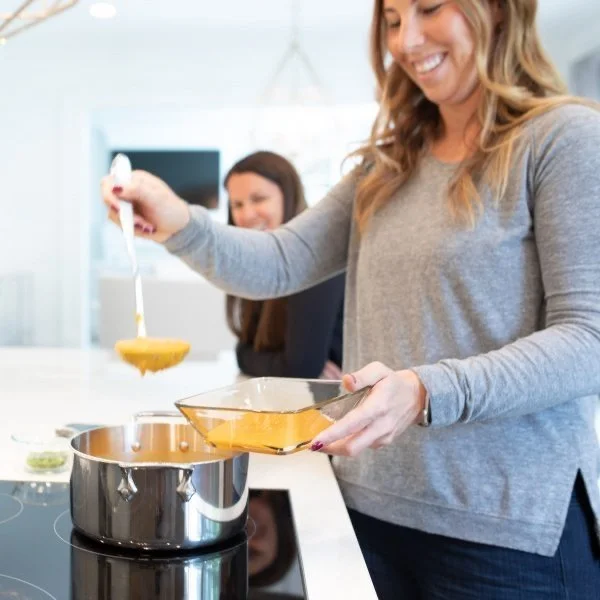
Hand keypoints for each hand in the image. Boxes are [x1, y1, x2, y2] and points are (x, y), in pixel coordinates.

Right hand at [101, 170, 190, 242]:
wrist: (178, 228)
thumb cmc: (172, 210)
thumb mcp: (157, 198)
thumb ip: (137, 190)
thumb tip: (116, 187)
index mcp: (133, 179)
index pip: (109, 182)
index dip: (109, 195)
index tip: (119, 208)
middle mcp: (127, 190)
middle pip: (108, 200)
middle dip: (123, 214)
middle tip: (139, 223)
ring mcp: (126, 205)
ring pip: (113, 215)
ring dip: (131, 223)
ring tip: (148, 226)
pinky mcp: (126, 218)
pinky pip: (120, 225)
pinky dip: (133, 229)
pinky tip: (147, 229)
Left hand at [311, 362, 426, 456]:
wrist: (418, 396)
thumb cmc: (394, 382)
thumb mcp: (379, 370)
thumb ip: (362, 375)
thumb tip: (347, 381)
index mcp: (378, 407)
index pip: (352, 424)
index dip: (333, 434)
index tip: (317, 440)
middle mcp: (381, 426)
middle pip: (352, 447)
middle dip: (330, 448)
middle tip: (313, 444)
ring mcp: (384, 436)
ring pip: (356, 450)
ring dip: (337, 448)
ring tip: (322, 440)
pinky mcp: (384, 442)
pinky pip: (363, 446)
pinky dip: (349, 444)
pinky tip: (340, 436)